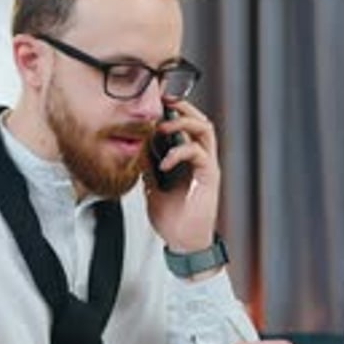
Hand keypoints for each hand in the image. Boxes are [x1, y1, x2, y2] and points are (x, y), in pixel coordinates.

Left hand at [143, 100, 219, 252]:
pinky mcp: (209, 177)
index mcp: (189, 159)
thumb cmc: (172, 218)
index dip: (174, 110)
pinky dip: (180, 152)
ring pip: (205, 129)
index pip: (187, 125)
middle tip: (162, 102)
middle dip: (182, 107)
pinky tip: (163, 162)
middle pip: (200, 120)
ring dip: (183, 122)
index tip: (156, 101)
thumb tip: (134, 148)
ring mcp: (207, 166)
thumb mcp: (152, 187)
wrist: (184, 243)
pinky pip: (199, 154)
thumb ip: (147, 167)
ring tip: (163, 127)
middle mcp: (201, 158)